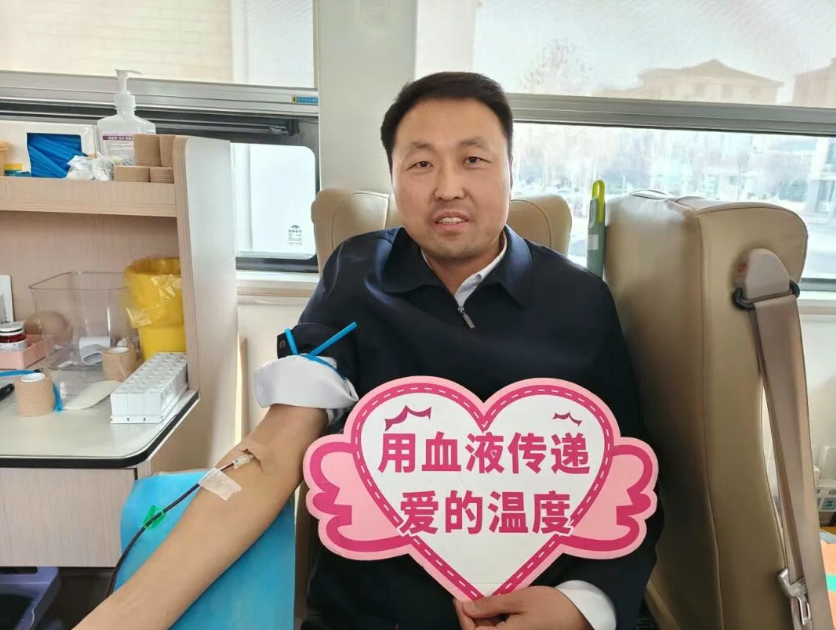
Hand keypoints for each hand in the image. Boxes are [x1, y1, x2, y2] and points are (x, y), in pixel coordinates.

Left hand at [454, 586, 591, 629]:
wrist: (579, 616)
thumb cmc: (550, 607)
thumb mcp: (519, 599)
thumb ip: (491, 604)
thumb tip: (467, 607)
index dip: (463, 616)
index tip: (459, 598)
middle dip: (472, 616)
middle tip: (468, 593)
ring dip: (483, 618)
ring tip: (480, 596)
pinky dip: (494, 619)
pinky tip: (494, 604)